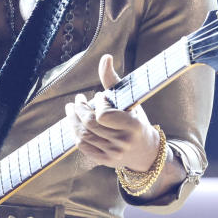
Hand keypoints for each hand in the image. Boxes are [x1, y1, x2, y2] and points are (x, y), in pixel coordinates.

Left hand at [66, 54, 159, 171]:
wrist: (146, 151)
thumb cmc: (136, 119)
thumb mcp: (130, 101)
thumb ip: (113, 81)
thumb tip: (105, 57)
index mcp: (133, 126)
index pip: (103, 115)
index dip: (97, 104)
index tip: (99, 96)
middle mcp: (123, 142)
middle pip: (89, 124)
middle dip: (79, 109)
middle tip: (77, 100)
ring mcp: (113, 154)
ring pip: (83, 135)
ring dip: (72, 119)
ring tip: (71, 108)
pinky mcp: (104, 161)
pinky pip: (82, 146)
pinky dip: (75, 132)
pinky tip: (74, 122)